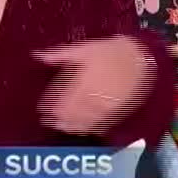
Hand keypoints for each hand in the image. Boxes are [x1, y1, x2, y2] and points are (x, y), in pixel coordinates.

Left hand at [34, 36, 153, 134]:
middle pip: (71, 115)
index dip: (50, 108)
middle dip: (58, 119)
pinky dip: (88, 128)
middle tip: (47, 121)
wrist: (140, 58)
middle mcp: (93, 100)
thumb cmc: (109, 52)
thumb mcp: (83, 49)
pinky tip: (81, 129)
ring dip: (71, 126)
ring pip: (84, 123)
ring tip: (60, 127)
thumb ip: (59, 55)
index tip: (41, 111)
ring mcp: (106, 109)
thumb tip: (37, 55)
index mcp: (82, 84)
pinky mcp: (117, 113)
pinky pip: (100, 125)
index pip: (62, 102)